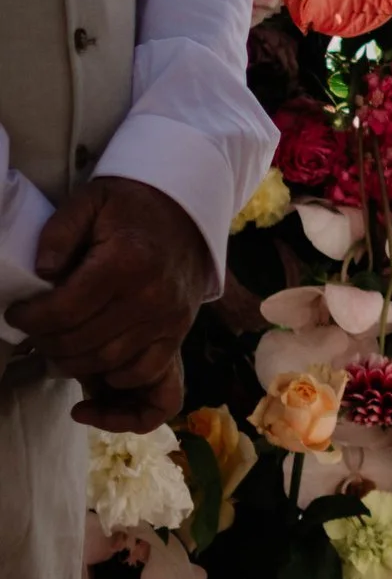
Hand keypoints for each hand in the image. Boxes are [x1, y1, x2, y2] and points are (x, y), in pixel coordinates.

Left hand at [13, 180, 214, 410]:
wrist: (187, 212)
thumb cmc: (130, 207)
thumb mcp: (89, 202)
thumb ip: (59, 232)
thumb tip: (42, 272)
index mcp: (124, 263)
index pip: (64, 310)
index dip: (30, 319)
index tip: (15, 314)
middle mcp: (150, 296)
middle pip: (82, 341)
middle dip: (46, 343)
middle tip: (32, 333)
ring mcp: (168, 318)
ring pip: (108, 361)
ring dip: (73, 363)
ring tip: (54, 350)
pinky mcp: (179, 331)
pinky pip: (144, 370)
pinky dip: (116, 376)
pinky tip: (96, 365)